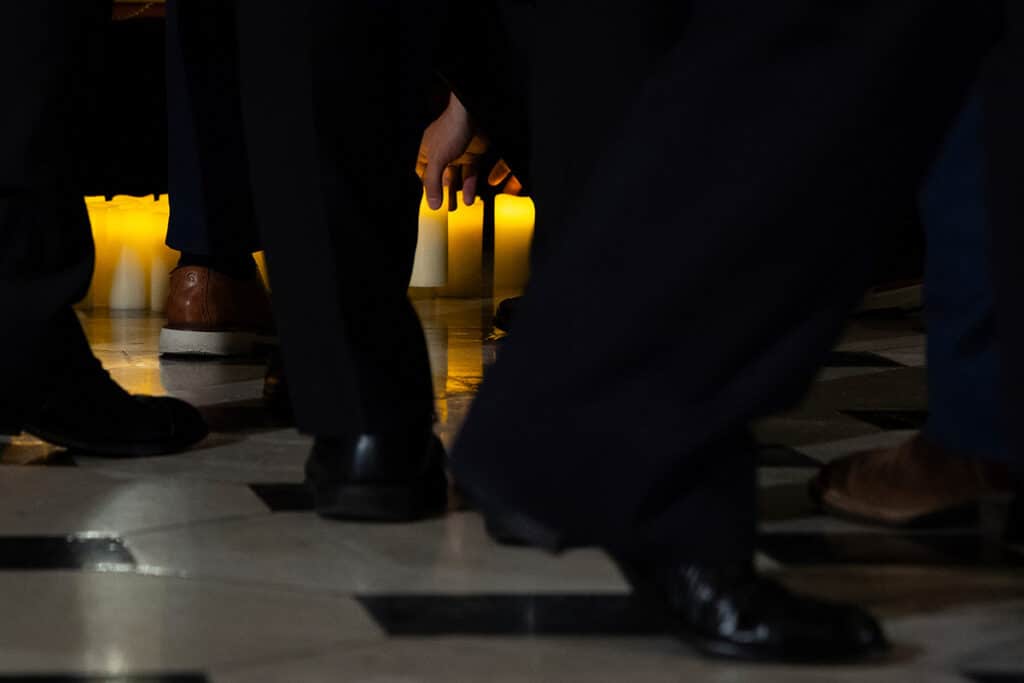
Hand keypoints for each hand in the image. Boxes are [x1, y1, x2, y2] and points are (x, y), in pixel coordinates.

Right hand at [417, 93, 486, 209]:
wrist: (471, 115)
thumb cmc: (451, 130)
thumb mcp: (437, 160)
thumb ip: (433, 183)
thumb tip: (431, 205)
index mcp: (428, 150)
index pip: (423, 173)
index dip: (426, 187)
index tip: (429, 202)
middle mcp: (442, 152)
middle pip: (440, 178)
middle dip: (442, 194)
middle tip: (443, 209)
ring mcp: (458, 154)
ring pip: (456, 178)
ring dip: (457, 193)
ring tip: (456, 208)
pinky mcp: (473, 155)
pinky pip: (470, 175)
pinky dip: (470, 187)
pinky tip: (469, 199)